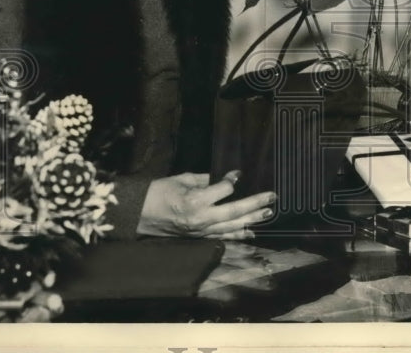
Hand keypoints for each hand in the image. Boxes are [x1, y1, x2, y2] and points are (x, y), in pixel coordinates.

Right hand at [136, 170, 275, 238]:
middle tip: (272, 196)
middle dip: (255, 203)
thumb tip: (225, 179)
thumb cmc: (158, 192)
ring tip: (268, 213)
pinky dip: (238, 234)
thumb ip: (205, 180)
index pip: (224, 190)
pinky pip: (222, 236)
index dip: (233, 180)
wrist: (138, 214)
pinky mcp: (199, 237)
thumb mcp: (182, 179)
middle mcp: (201, 218)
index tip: (238, 173)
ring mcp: (201, 231)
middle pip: (235, 211)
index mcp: (195, 201)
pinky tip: (251, 231)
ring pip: (232, 226)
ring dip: (252, 219)